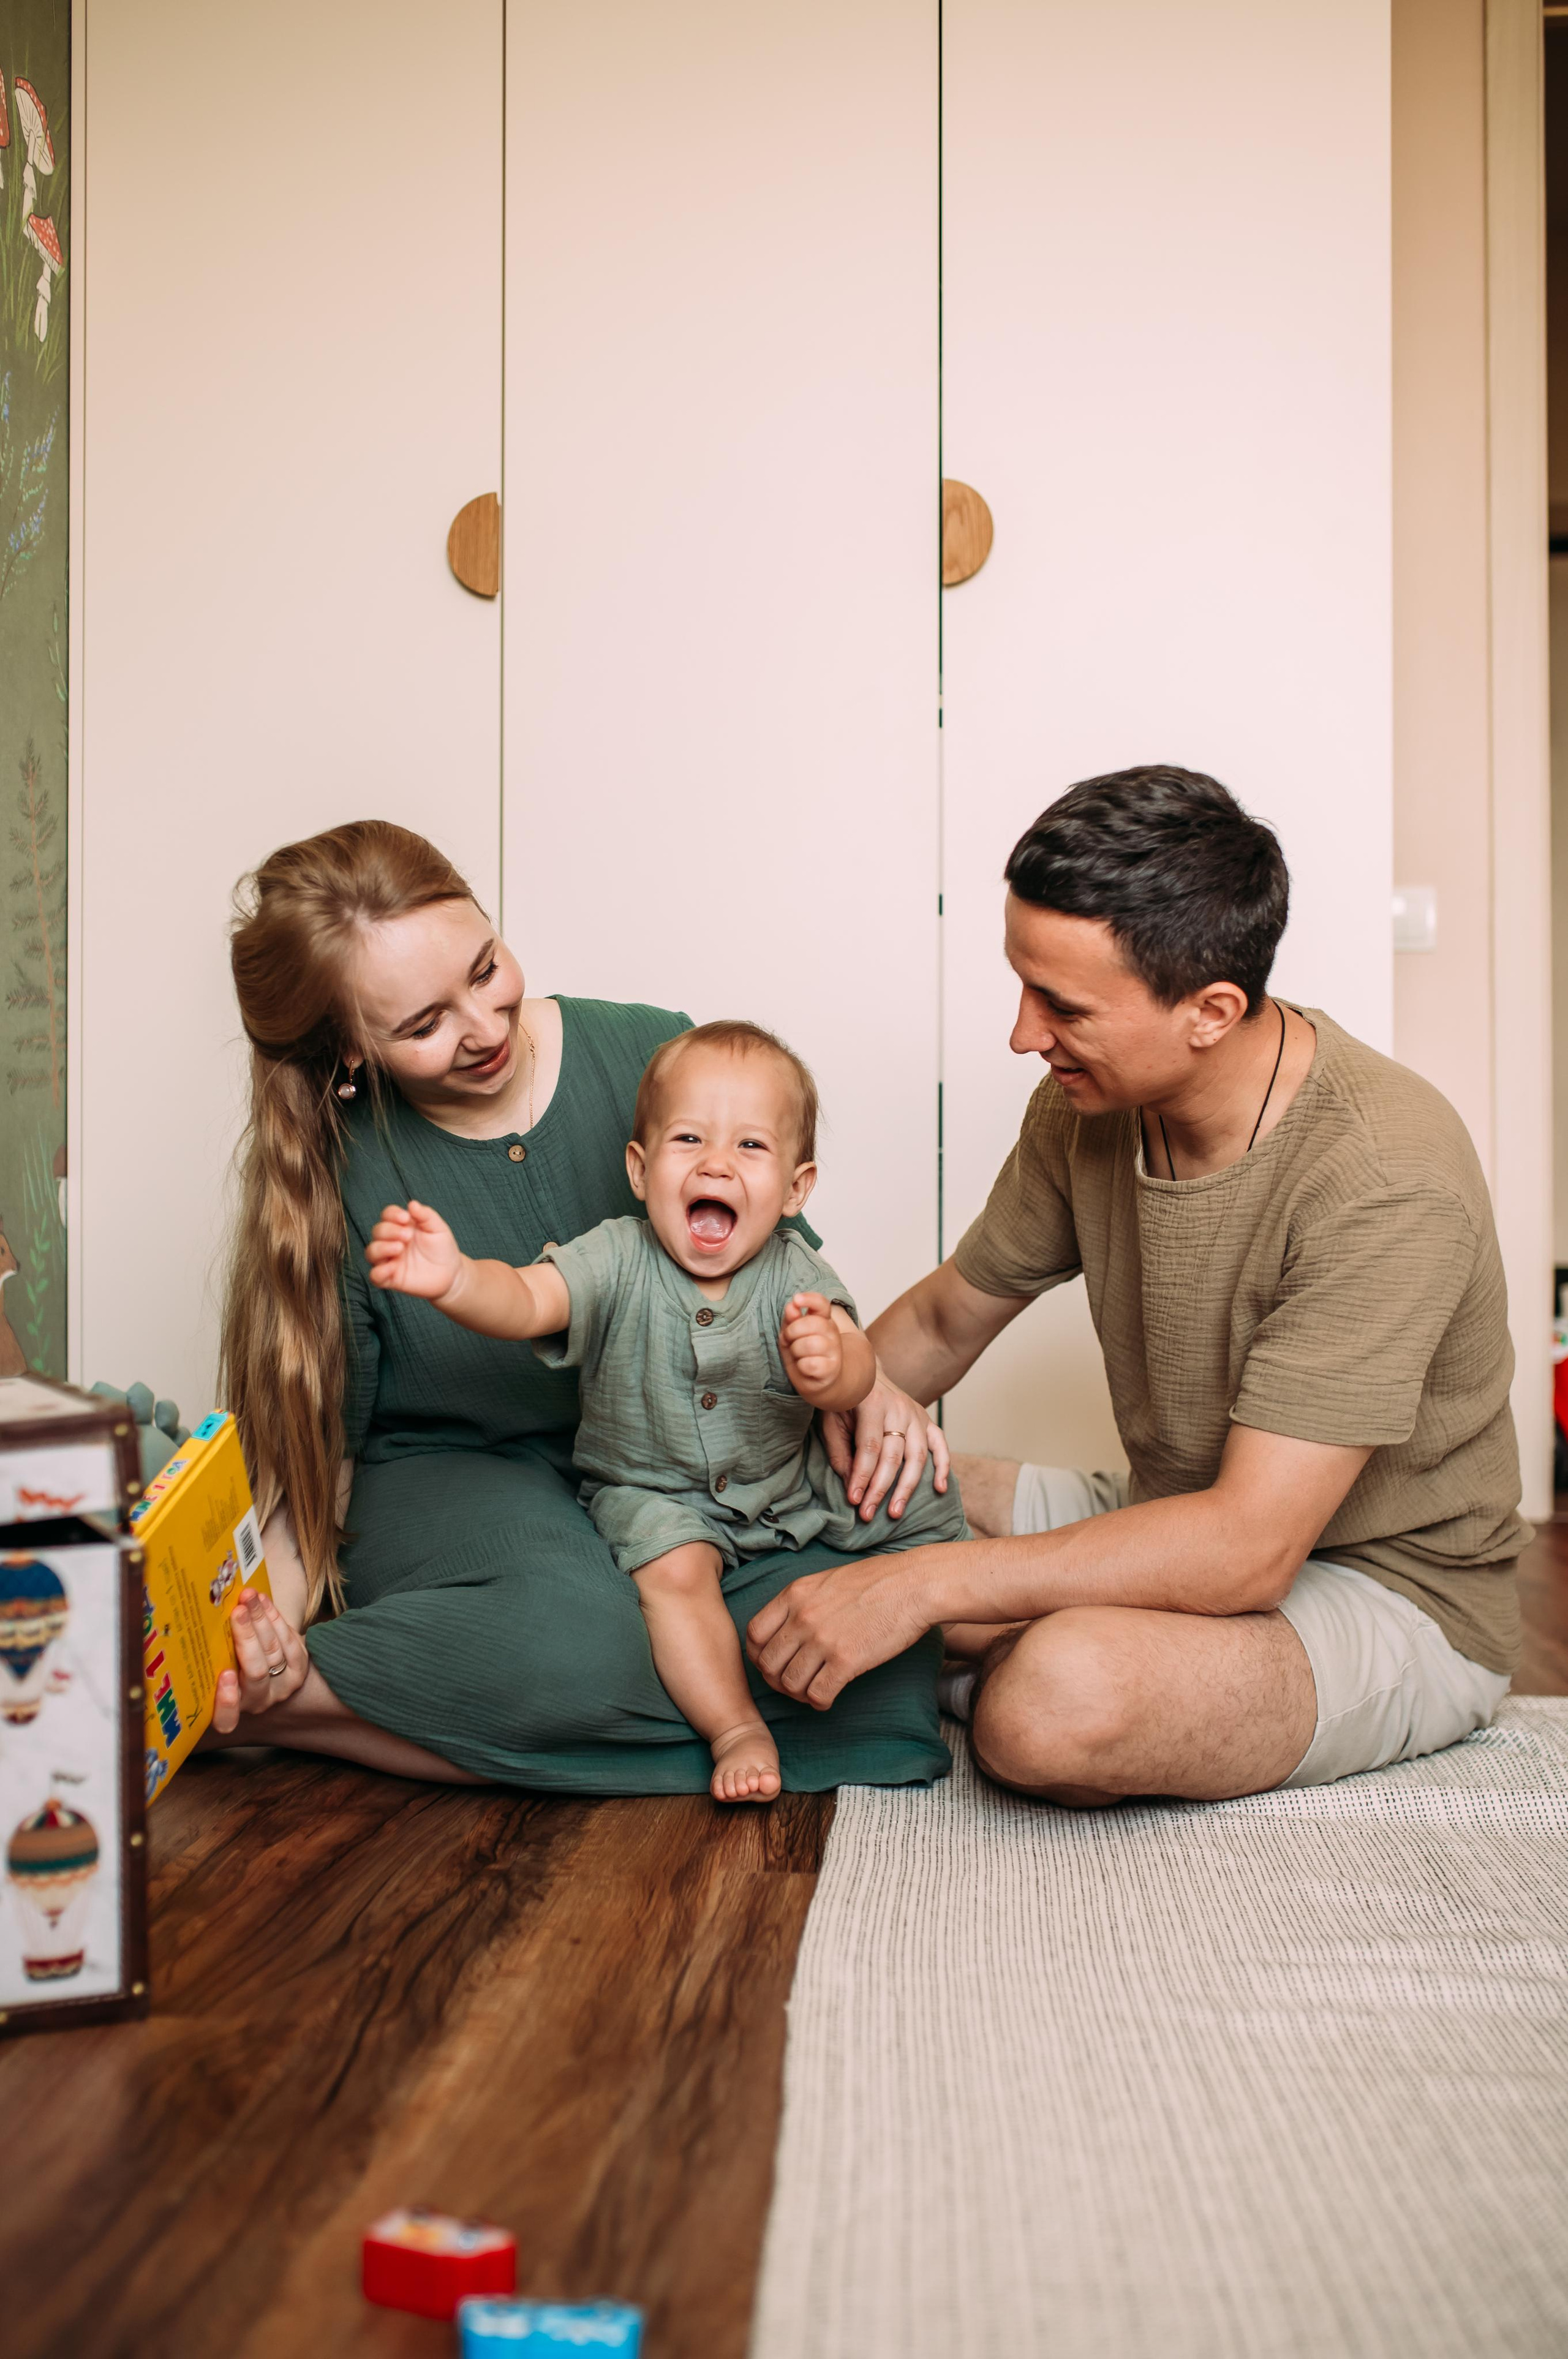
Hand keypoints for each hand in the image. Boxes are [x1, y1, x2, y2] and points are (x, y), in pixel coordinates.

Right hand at [211, 1589, 310, 1732]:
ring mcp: (282, 1687)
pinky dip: (275, 1618)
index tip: (226, 1675)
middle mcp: (257, 1702)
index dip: (227, 1701)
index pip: (226, 1719)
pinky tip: (263, 1600)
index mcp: (230, 1709)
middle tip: (238, 1612)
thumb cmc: (229, 1663)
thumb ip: (210, 1658)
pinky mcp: (299, 1669)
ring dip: (261, 1619)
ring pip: (273, 1651)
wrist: (267, 1662)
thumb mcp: (215, 1666)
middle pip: (255, 1672)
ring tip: (249, 1597)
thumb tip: (198, 1622)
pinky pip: (289, 1641)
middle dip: (247, 1637)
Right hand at [366, 1198, 462, 1300]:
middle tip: (408, 1236)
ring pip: (371, 1252)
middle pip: (377, 1231)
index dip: (392, 1214)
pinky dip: (378, 1272)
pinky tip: (392, 1268)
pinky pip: (375, 1276)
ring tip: (399, 1248)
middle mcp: (391, 1241)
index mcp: (401, 1226)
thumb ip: (425, 1215)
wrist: (451, 1272)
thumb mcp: (437, 1228)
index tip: (406, 1218)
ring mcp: (390, 1260)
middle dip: (390, 1231)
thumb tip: (412, 1204)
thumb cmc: (442, 1247)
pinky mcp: (391, 1278)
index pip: (387, 1215)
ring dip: (382, 1248)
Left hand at [746, 1549, 938, 1707]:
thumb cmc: (878, 1580)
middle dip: (776, 1680)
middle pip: (767, 1664)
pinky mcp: (846, 1661)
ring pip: (789, 1684)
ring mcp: (822, 1640)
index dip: (758, 1655)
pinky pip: (817, 1694)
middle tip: (792, 1683)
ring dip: (798, 1694)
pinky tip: (828, 1699)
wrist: (914, 1584)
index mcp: (795, 1594)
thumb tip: (788, 1627)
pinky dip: (819, 1702)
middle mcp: (802, 1617)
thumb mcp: (827, 1580)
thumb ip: (803, 1601)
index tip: (773, 1662)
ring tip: (812, 1692)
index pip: (753, 1634)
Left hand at [779, 1292, 842, 1392]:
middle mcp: (832, 1332)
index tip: (796, 1299)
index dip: (810, 1299)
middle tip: (789, 1339)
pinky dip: (802, 1366)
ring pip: (810, 1344)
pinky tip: (804, 1367)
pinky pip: (811, 1364)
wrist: (819, 1380)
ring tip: (797, 1355)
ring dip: (796, 1350)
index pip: (822, 1304)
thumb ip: (791, 1319)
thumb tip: (791, 1306)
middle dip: (793, 1331)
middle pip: (812, 1323)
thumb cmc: (803, 1353)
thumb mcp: (792, 1334)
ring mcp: (834, 1351)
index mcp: (823, 1319)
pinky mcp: (831, 1369)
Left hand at [819, 1369, 949, 1521]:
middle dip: (880, 1489)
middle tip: (868, 1514)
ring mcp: (915, 1414)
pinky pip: (940, 1444)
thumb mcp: (830, 1418)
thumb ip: (839, 1450)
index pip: (869, 1447)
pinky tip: (939, 1488)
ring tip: (895, 1512)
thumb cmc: (845, 1398)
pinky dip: (943, 1466)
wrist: (865, 1372)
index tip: (854, 1500)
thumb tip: (851, 1484)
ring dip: (907, 1487)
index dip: (862, 1476)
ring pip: (917, 1456)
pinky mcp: (926, 1419)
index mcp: (872, 1403)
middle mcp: (898, 1408)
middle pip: (893, 1455)